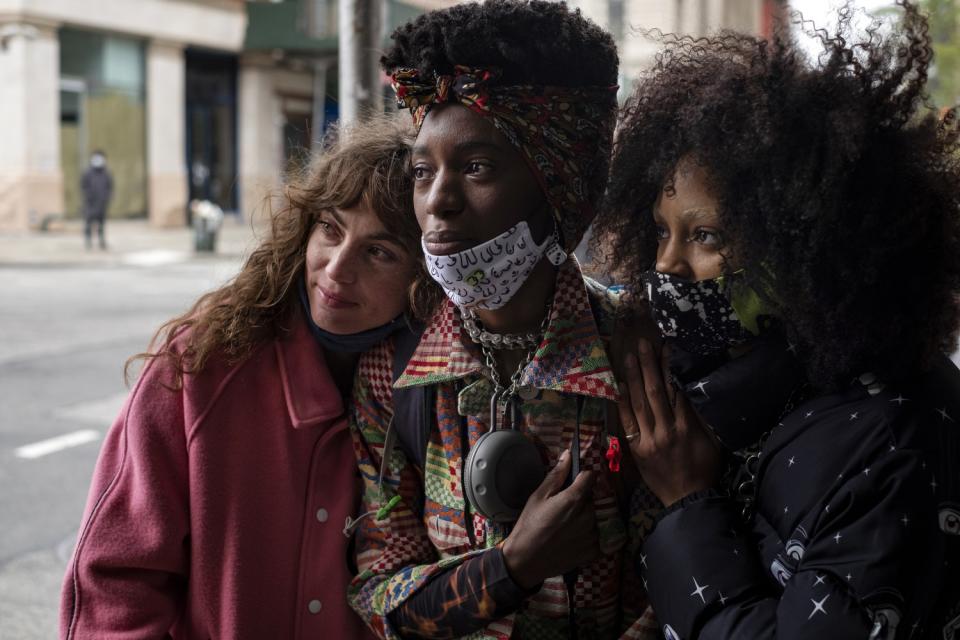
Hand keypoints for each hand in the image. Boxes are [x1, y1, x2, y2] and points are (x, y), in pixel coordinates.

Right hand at [501, 450, 599, 589]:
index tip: (575, 481)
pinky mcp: (594, 551)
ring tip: (566, 526)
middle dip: (582, 499)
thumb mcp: (538, 496)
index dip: (583, 476)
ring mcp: (593, 535)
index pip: (590, 477)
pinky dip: (590, 535)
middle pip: (592, 498)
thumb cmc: (529, 525)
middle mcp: (589, 516)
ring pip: (596, 517)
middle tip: (563, 509)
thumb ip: (556, 475)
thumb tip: (568, 454)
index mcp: (575, 499)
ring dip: (586, 517)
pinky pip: (599, 536)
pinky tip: (574, 538)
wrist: (526, 561)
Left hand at [618, 339, 722, 506]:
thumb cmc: (703, 469)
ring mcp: (649, 439)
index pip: (677, 389)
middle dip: (649, 365)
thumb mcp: (713, 443)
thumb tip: (696, 392)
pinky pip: (627, 422)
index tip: (667, 347)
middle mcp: (667, 429)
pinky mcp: (636, 449)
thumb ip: (703, 418)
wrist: (686, 499)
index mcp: (687, 427)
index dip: (671, 367)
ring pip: (639, 403)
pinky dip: (622, 403)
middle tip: (643, 343)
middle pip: (656, 391)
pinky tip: (619, 385)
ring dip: (633, 377)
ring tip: (628, 356)